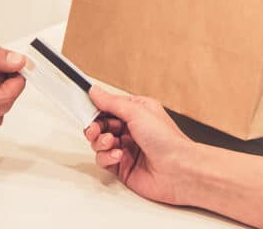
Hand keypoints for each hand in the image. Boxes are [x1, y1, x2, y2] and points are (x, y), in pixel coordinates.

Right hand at [85, 85, 199, 205]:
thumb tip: (95, 91)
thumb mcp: (137, 112)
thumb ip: (112, 103)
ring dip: (101, 142)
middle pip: (101, 125)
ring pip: (99, 143)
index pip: (109, 107)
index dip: (96, 108)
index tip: (84, 107)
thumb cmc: (167, 139)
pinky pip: (103, 160)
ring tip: (110, 142)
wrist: (178, 170)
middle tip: (94, 129)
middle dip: (95, 127)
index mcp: (136, 111)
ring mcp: (126, 148)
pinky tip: (118, 155)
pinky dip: (107, 157)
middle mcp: (131, 129)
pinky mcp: (122, 167)